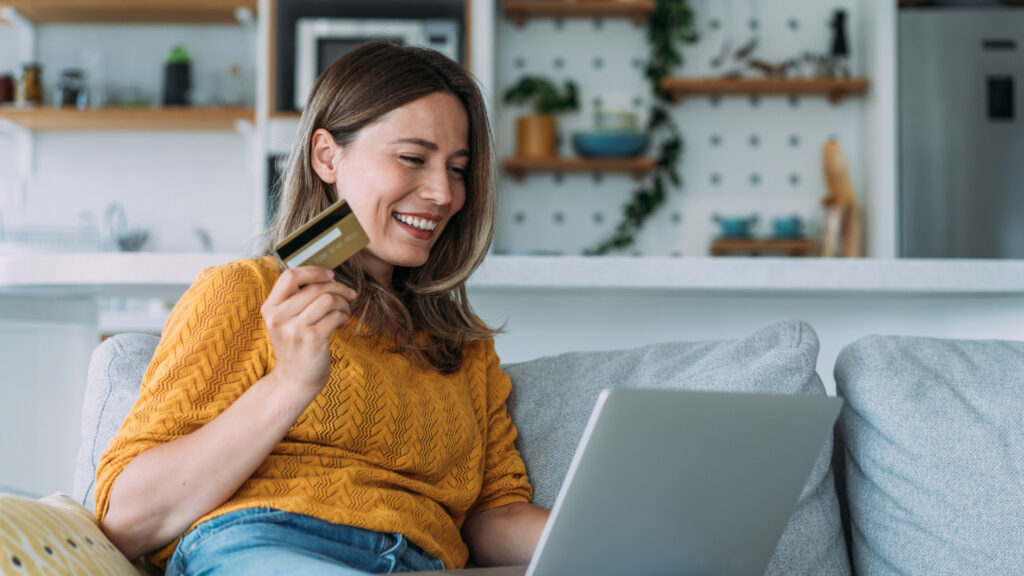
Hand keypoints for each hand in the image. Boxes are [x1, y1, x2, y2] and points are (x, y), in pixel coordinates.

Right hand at [261, 266, 356, 394]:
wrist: (294, 381)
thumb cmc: (295, 347)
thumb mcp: (284, 322)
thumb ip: (295, 299)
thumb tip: (326, 275)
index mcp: (270, 308)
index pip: (289, 276)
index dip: (314, 271)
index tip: (330, 275)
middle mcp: (278, 318)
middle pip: (315, 287)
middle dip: (339, 288)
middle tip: (349, 295)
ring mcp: (295, 329)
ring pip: (328, 299)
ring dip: (343, 303)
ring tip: (344, 312)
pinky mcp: (313, 340)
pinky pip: (336, 315)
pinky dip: (343, 317)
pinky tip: (341, 324)